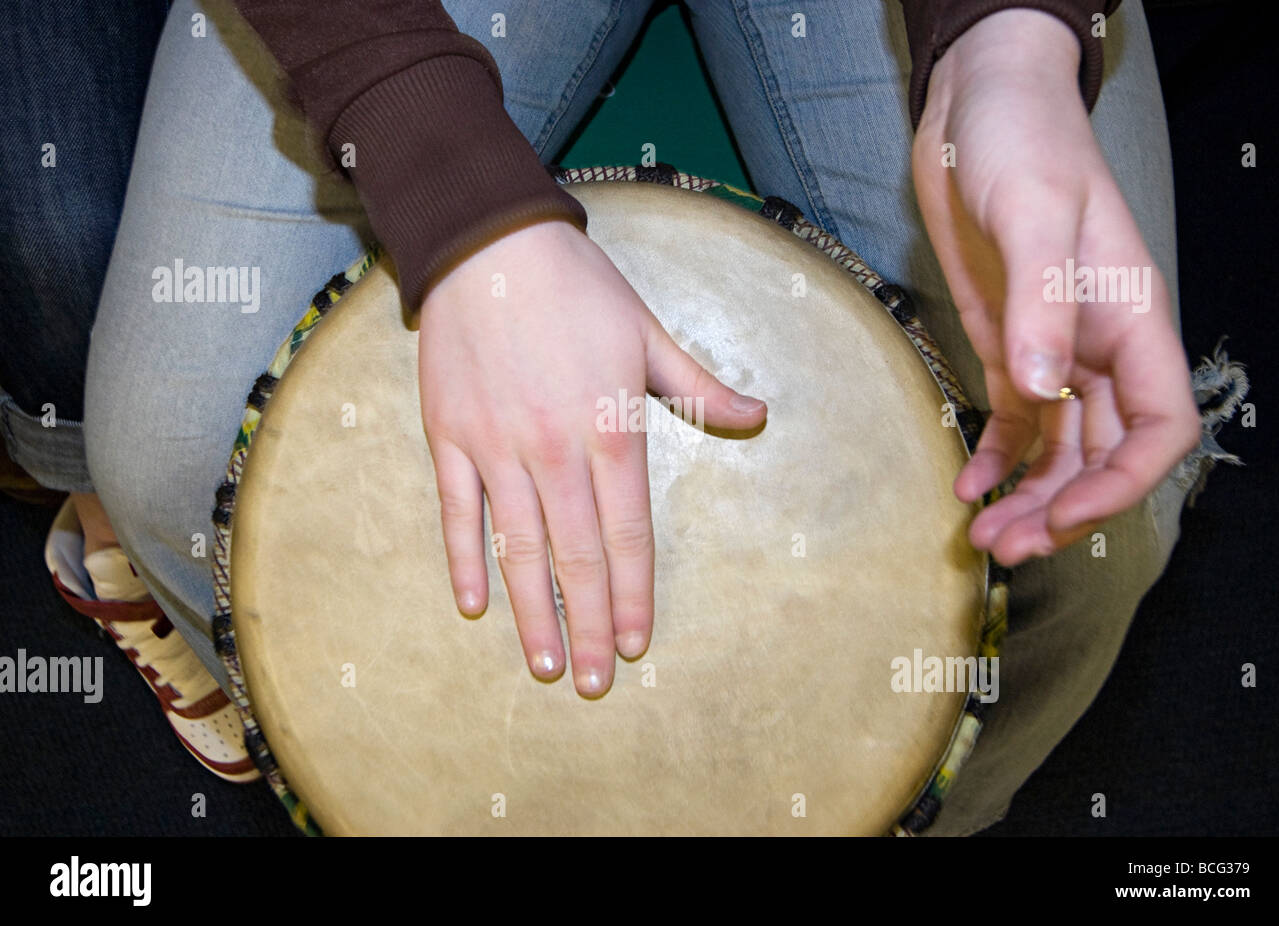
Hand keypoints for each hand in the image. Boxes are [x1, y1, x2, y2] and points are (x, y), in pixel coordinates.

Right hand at [418, 220, 766, 695]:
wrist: (489, 243)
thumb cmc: (578, 289)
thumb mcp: (649, 333)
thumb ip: (700, 387)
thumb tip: (759, 416)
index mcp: (609, 428)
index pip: (627, 534)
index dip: (632, 595)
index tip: (635, 645)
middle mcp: (553, 450)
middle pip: (575, 557)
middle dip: (586, 626)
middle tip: (592, 683)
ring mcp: (495, 447)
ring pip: (516, 548)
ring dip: (531, 613)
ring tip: (542, 665)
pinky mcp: (449, 437)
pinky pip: (458, 514)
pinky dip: (467, 562)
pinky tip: (477, 606)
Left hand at [911, 9, 1199, 565]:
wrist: (978, 111)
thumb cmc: (1023, 142)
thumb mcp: (1035, 211)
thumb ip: (1044, 300)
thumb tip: (1048, 386)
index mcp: (1130, 321)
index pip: (1157, 428)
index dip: (1123, 484)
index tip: (1067, 516)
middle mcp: (1098, 348)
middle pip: (1101, 454)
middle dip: (1064, 508)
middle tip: (1010, 548)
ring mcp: (1052, 351)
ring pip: (1058, 449)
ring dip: (1029, 497)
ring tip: (987, 538)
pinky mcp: (1007, 346)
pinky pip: (1014, 421)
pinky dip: (995, 459)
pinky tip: (967, 485)